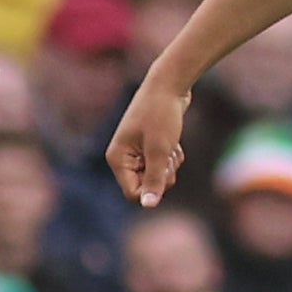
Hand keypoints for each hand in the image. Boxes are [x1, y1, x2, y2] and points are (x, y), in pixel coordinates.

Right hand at [106, 71, 192, 205]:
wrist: (169, 84)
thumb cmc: (161, 115)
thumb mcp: (160, 150)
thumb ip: (154, 179)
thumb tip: (148, 206)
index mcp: (118, 159)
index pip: (133, 193)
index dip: (152, 189)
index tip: (164, 173)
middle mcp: (124, 157)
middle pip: (146, 186)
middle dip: (163, 176)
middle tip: (169, 157)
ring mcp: (137, 151)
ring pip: (157, 176)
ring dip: (169, 166)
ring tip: (171, 146)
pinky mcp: (150, 146)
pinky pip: (163, 165)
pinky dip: (172, 156)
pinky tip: (174, 142)